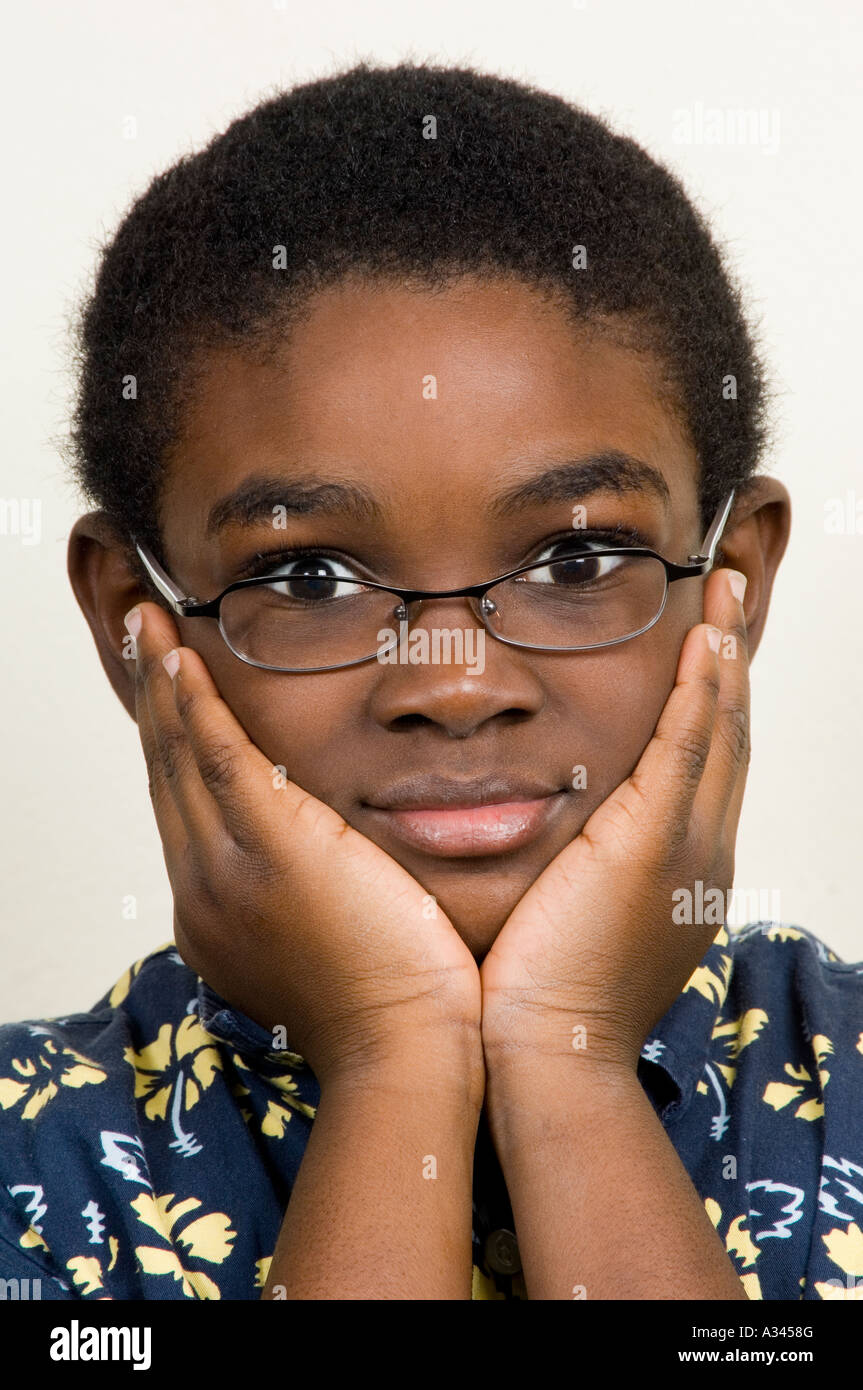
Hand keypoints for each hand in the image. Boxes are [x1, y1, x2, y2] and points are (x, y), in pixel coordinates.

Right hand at [127, 600, 481, 1089]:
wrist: (410, 1053)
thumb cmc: (392, 1004)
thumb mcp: (324, 939)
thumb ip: (308, 891)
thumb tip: (325, 858)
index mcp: (219, 911)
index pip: (185, 807)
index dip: (169, 742)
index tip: (166, 692)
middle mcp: (206, 889)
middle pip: (167, 775)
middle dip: (153, 701)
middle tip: (142, 637)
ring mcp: (231, 871)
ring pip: (182, 759)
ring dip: (164, 687)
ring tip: (150, 628)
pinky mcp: (273, 851)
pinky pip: (220, 760)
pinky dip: (198, 707)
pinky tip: (185, 662)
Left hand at [479, 567, 749, 1072]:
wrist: (547, 1055)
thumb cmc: (537, 999)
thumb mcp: (567, 919)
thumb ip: (568, 870)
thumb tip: (539, 839)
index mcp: (680, 872)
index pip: (702, 767)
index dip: (710, 703)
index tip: (703, 650)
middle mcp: (700, 852)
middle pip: (726, 737)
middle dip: (729, 664)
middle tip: (726, 599)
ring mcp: (688, 846)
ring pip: (719, 729)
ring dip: (724, 655)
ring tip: (723, 591)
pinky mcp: (656, 841)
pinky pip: (690, 744)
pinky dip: (702, 687)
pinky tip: (706, 638)